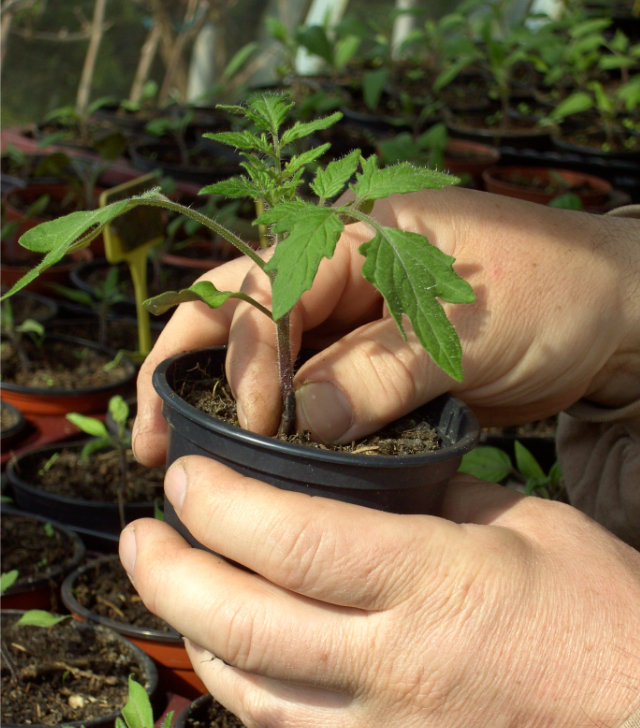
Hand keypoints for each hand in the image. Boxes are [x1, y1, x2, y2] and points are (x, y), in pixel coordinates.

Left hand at [119, 458, 639, 727]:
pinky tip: (230, 652)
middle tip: (140, 536)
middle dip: (171, 575)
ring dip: (191, 635)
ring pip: (251, 690)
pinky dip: (243, 685)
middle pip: (246, 623)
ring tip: (168, 589)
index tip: (187, 477)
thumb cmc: (605, 622)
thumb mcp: (532, 527)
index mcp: (434, 583)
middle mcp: (393, 662)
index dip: (223, 506)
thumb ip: (441, 499)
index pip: (295, 541)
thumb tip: (378, 479)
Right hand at [133, 188, 639, 464]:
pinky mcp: (365, 366)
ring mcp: (349, 323)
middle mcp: (338, 274)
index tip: (256, 425)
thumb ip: (383, 369)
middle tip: (151, 441)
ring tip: (180, 461)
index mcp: (355, 237)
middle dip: (185, 374)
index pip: (267, 290)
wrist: (607, 318)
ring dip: (219, 408)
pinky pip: (303, 393)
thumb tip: (304, 421)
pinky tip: (255, 466)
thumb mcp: (468, 330)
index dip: (246, 358)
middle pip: (236, 316)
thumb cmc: (549, 295)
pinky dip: (273, 428)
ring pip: (262, 361)